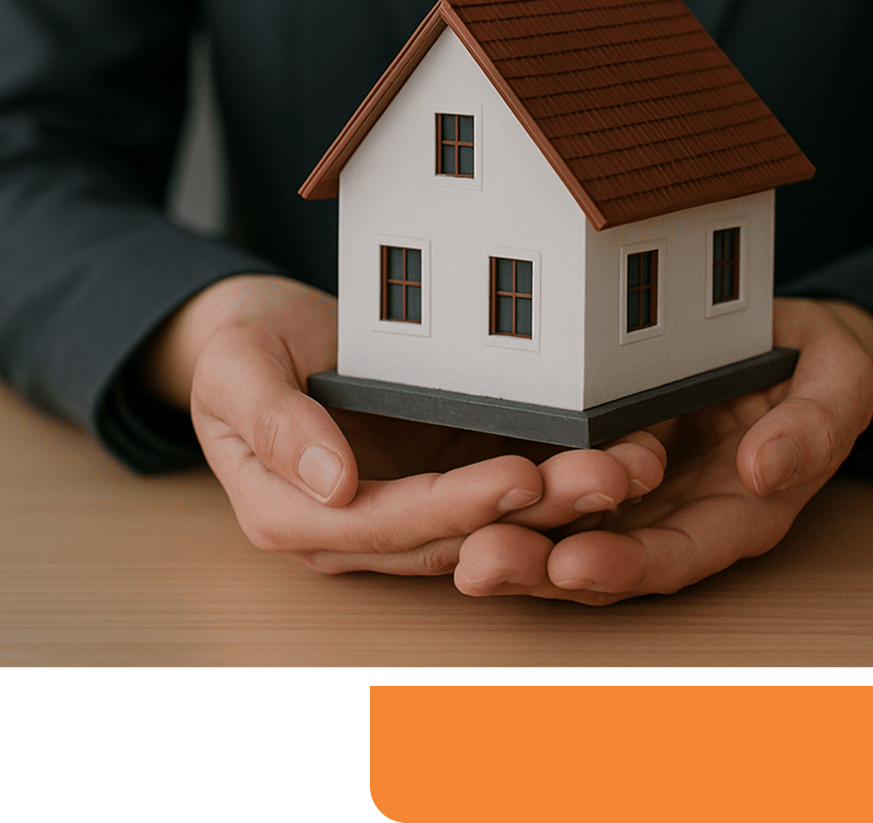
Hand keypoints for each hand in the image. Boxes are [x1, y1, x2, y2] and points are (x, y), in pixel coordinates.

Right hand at [140, 274, 667, 574]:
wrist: (272, 337)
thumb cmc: (244, 348)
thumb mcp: (235, 369)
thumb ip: (273, 423)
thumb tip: (331, 484)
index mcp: (295, 517)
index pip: (390, 522)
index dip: (459, 506)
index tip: (522, 476)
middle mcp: (359, 533)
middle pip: (460, 534)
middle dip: (542, 510)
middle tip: (613, 475)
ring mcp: (410, 510)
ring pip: (499, 521)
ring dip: (572, 502)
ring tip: (637, 464)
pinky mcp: (449, 481)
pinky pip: (513, 491)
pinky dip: (569, 476)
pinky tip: (625, 447)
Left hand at [450, 296, 872, 604]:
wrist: (788, 347)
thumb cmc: (816, 370)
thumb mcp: (839, 385)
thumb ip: (814, 429)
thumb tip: (766, 469)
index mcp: (736, 513)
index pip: (679, 553)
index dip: (628, 564)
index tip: (578, 565)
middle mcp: (675, 517)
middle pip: (604, 561)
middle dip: (542, 570)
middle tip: (482, 563)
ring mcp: (631, 495)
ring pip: (562, 534)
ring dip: (510, 545)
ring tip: (457, 545)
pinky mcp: (595, 458)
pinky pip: (546, 487)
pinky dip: (503, 498)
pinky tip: (455, 498)